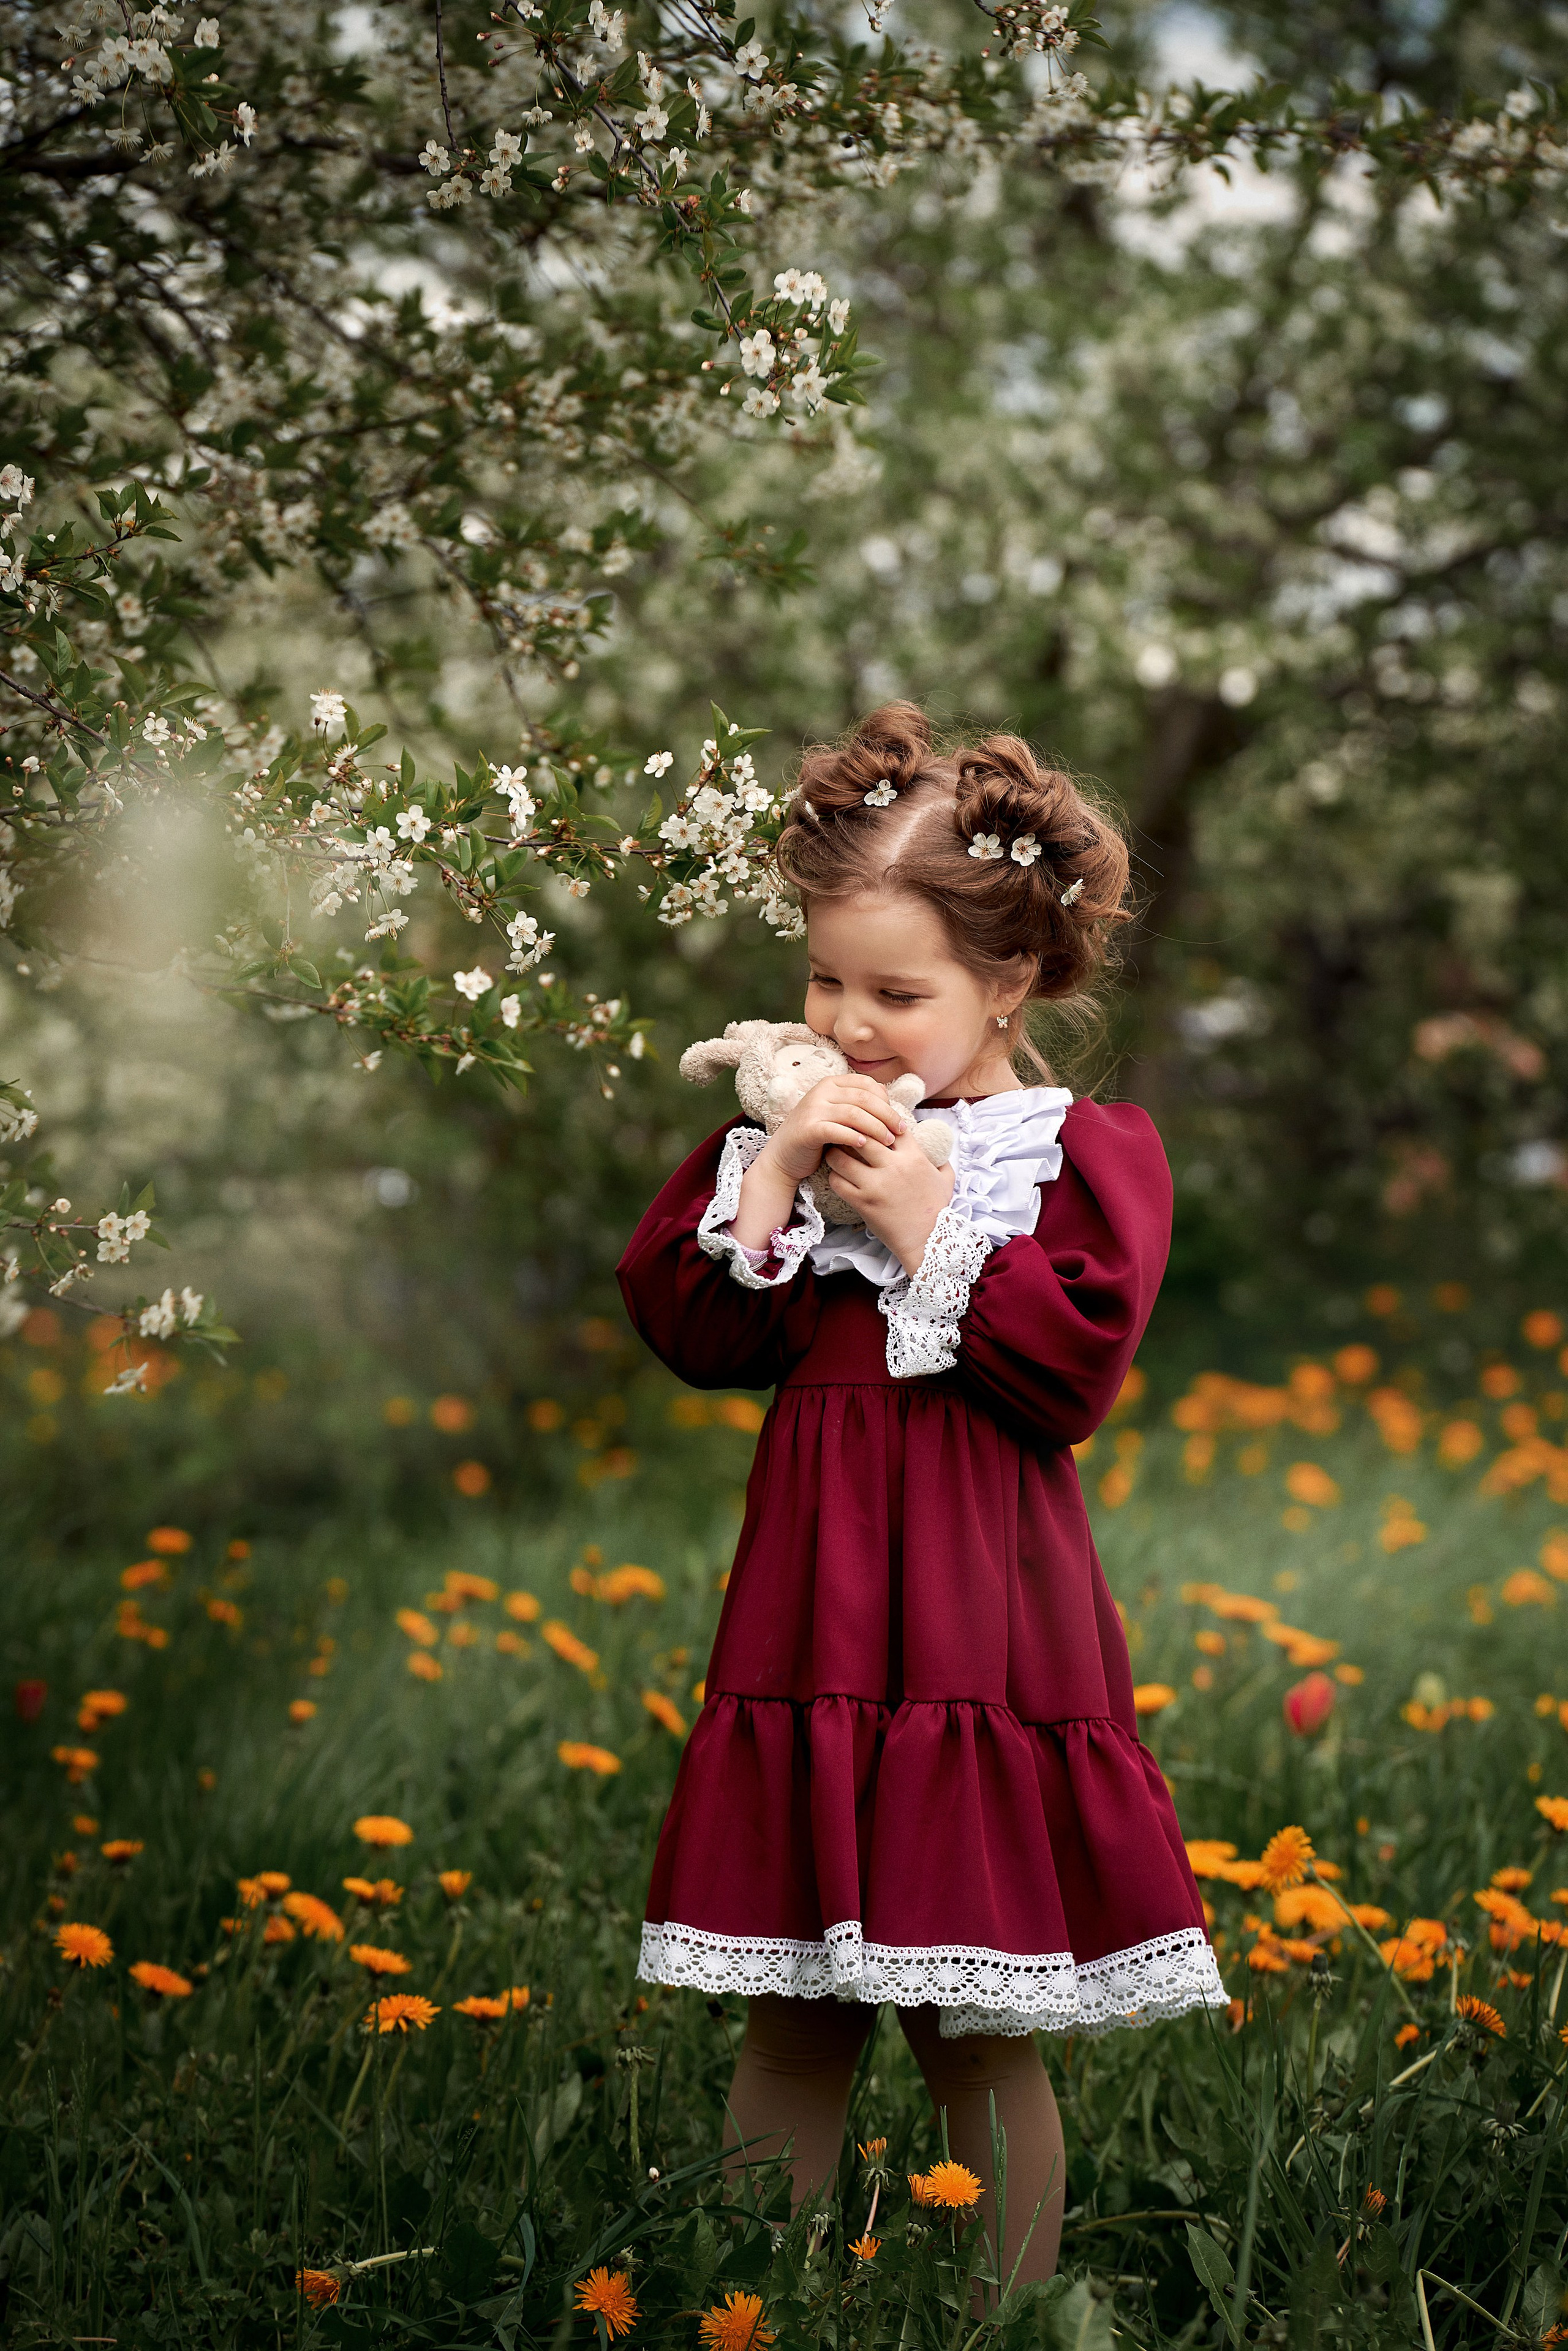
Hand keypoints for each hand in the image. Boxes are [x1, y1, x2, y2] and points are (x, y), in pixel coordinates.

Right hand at [762, 1073, 909, 1185]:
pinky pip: (836, 1130)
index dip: (887, 1102)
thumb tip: (888, 1100)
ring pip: (853, 1113)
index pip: (867, 1085)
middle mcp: (821, 1091)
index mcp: (831, 1083)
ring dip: (875, 1128)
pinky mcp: (807, 1129)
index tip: (899, 1121)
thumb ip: (859, 1106)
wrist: (784, 1157)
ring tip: (888, 1141)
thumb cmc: (818, 1137)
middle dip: (887, 1115)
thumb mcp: (839, 1116)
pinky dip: (853, 1137)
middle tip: (900, 1132)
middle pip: (864, 1098)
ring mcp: (812, 1109)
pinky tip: (865, 1145)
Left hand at [824, 1121, 955, 1276]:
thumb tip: (938, 1147)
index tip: (869, 1122)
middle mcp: (893, 1167)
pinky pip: (838, 1182)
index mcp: (914, 1157)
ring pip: (841, 1157)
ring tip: (834, 1152)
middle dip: (850, 1131)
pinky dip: (834, 1176)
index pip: (890, 1125)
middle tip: (842, 1131)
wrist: (928, 1240)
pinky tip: (837, 1175)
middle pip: (862, 1135)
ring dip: (835, 1153)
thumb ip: (941, 1159)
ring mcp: (876, 1185)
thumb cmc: (938, 1209)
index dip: (877, 1120)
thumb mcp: (946, 1179)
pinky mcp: (863, 1202)